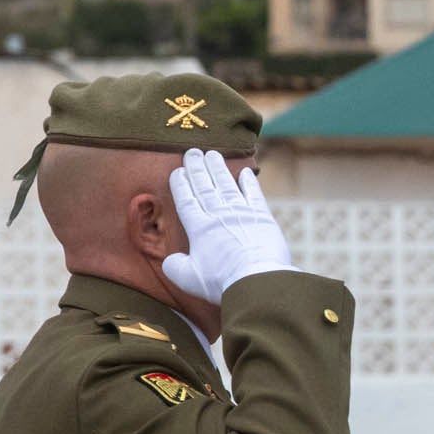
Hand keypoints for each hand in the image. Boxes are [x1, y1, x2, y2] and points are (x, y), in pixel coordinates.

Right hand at [163, 149, 294, 303]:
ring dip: (218, 168)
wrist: (257, 279)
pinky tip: (245, 172)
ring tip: (212, 154)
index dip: (181, 184)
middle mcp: (218, 215)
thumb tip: (170, 261)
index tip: (177, 171)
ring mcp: (241, 213)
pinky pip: (254, 194)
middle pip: (204, 186)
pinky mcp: (262, 217)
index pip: (186, 199)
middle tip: (192, 151)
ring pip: (226, 185)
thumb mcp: (189, 279)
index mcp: (199, 228)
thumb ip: (175, 267)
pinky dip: (249, 182)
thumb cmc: (222, 282)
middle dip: (196, 168)